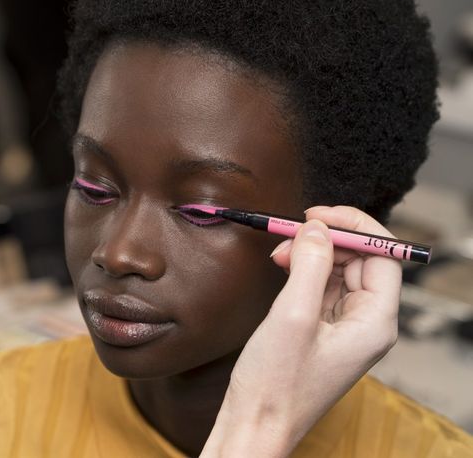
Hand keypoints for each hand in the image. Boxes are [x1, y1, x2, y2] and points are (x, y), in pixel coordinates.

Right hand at [201, 206, 400, 457]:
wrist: (255, 423)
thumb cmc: (275, 382)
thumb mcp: (294, 314)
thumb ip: (311, 264)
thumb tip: (317, 227)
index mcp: (375, 322)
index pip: (383, 256)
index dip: (356, 228)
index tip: (321, 214)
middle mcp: (367, 323)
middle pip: (359, 260)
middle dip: (327, 240)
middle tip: (292, 230)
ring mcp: (345, 326)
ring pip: (338, 270)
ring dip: (311, 254)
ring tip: (279, 251)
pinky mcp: (324, 328)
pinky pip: (321, 286)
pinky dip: (303, 270)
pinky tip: (281, 265)